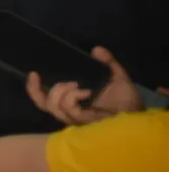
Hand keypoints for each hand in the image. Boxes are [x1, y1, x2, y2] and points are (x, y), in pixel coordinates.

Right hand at [26, 46, 141, 125]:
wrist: (138, 116)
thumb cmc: (126, 100)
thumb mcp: (116, 77)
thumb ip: (107, 63)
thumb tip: (96, 49)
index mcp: (71, 103)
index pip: (45, 100)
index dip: (33, 89)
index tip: (33, 73)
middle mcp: (70, 112)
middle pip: (44, 105)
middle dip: (43, 90)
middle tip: (65, 81)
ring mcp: (75, 118)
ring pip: (54, 106)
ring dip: (61, 92)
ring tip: (77, 85)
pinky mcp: (83, 122)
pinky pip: (69, 110)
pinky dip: (72, 97)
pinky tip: (85, 91)